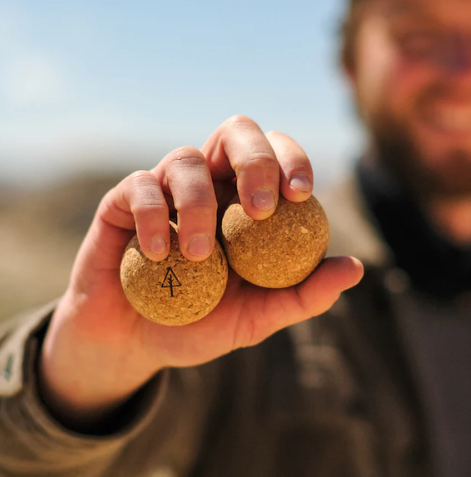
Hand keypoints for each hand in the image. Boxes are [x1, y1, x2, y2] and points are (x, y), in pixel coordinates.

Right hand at [38, 115, 363, 428]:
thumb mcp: (255, 319)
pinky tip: (160, 255)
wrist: (133, 344)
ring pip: (186, 159)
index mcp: (240, 203)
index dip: (292, 160)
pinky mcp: (121, 202)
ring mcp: (163, 190)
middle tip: (262, 208)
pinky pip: (140, 186)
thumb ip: (301, 295)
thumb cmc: (196, 325)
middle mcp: (206, 186)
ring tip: (200, 255)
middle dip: (255, 159)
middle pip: (235, 132)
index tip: (301, 193)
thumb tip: (354, 267)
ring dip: (199, 203)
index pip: (274, 157)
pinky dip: (153, 216)